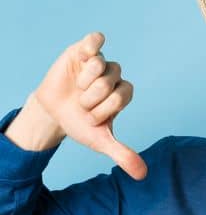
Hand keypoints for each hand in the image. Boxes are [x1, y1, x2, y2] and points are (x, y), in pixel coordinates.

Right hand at [30, 31, 147, 179]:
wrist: (53, 113)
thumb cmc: (80, 124)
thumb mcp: (100, 141)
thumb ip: (122, 154)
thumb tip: (143, 174)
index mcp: (123, 93)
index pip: (123, 95)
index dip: (105, 108)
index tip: (93, 117)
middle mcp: (114, 76)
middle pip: (110, 81)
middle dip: (91, 98)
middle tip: (82, 103)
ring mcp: (99, 63)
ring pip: (99, 65)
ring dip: (83, 81)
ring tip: (76, 88)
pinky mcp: (82, 52)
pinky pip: (94, 40)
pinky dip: (93, 44)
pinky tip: (86, 53)